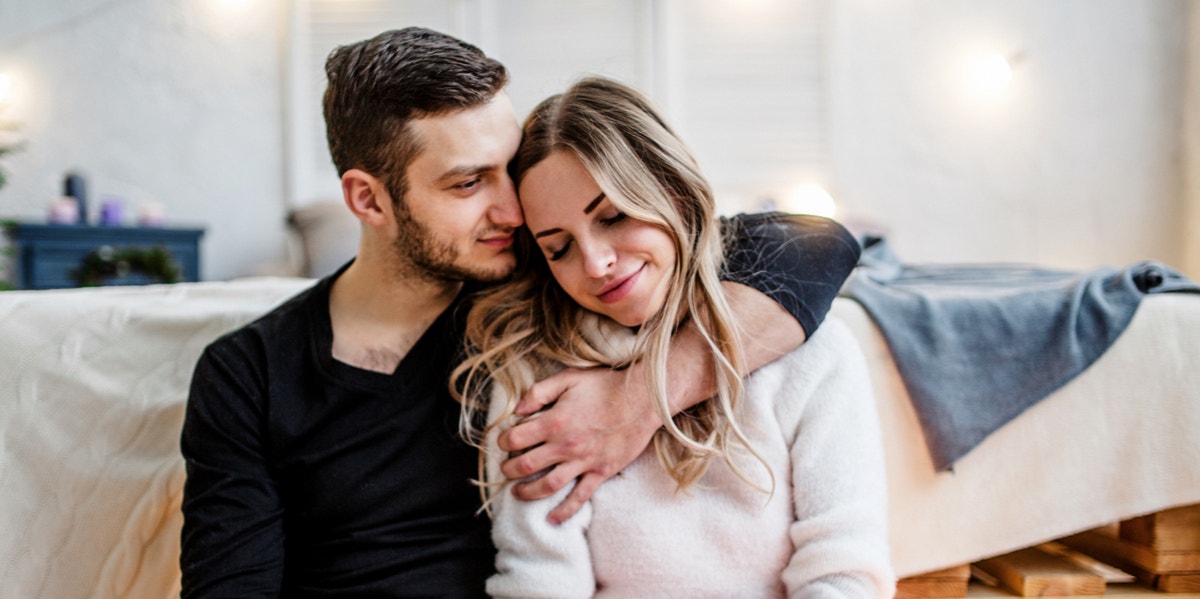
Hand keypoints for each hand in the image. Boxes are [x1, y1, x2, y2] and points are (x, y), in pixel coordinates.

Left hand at [497, 365, 658, 524]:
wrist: (644, 399)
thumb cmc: (606, 386)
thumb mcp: (569, 379)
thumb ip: (539, 392)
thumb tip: (517, 409)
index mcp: (555, 421)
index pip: (515, 439)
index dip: (503, 442)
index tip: (502, 443)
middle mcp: (566, 445)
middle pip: (526, 466)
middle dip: (509, 470)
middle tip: (505, 470)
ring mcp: (584, 462)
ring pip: (547, 486)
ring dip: (528, 492)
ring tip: (517, 493)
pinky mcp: (601, 472)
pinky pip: (579, 497)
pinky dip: (564, 511)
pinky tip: (552, 519)